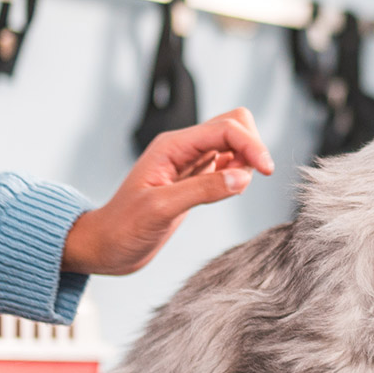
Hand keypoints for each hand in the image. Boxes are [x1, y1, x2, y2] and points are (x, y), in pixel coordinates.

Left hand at [63, 108, 276, 274]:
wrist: (106, 248)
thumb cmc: (123, 229)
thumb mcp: (161, 209)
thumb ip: (204, 190)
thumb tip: (244, 177)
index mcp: (172, 146)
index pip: (225, 129)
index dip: (251, 145)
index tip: (267, 171)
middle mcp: (183, 148)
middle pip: (234, 124)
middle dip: (251, 146)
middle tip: (248, 178)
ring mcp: (190, 163)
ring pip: (234, 142)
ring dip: (246, 160)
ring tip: (235, 188)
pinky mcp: (195, 179)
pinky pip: (228, 163)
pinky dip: (239, 173)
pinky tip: (230, 191)